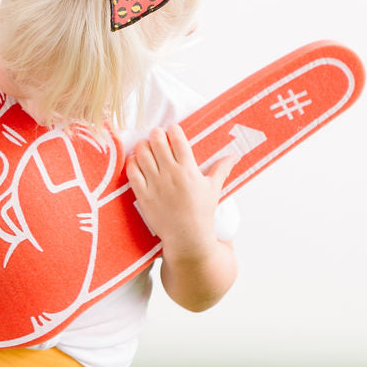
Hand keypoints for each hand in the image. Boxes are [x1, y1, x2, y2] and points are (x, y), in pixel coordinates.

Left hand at [126, 123, 236, 256]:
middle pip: (157, 142)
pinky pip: (132, 172)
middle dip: (156, 134)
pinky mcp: (143, 194)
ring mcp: (155, 184)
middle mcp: (170, 174)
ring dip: (143, 145)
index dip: (173, 130)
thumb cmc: (202, 213)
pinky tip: (136, 160)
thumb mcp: (214, 189)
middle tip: (157, 135)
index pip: (177, 140)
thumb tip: (233, 156)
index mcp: (188, 170)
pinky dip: (132, 162)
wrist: (187, 236)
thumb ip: (221, 169)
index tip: (172, 130)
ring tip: (146, 146)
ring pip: (142, 153)